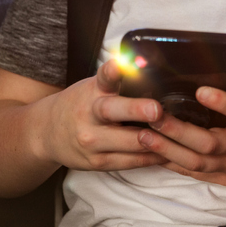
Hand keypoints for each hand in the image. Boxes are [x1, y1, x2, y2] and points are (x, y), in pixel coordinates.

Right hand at [34, 59, 168, 172]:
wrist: (47, 133)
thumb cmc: (82, 104)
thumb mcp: (94, 87)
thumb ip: (118, 80)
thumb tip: (151, 64)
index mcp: (93, 91)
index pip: (103, 77)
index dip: (112, 70)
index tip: (121, 64)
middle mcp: (90, 114)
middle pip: (113, 111)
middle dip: (136, 110)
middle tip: (156, 109)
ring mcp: (92, 141)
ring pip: (127, 142)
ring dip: (155, 140)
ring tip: (178, 136)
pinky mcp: (97, 162)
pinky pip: (130, 162)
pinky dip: (152, 157)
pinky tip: (169, 153)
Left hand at [136, 74, 225, 185]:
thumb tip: (207, 68)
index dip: (222, 102)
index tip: (200, 91)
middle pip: (210, 143)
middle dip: (177, 130)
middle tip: (151, 114)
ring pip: (199, 163)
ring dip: (169, 149)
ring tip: (143, 134)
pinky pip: (198, 174)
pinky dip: (174, 164)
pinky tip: (154, 151)